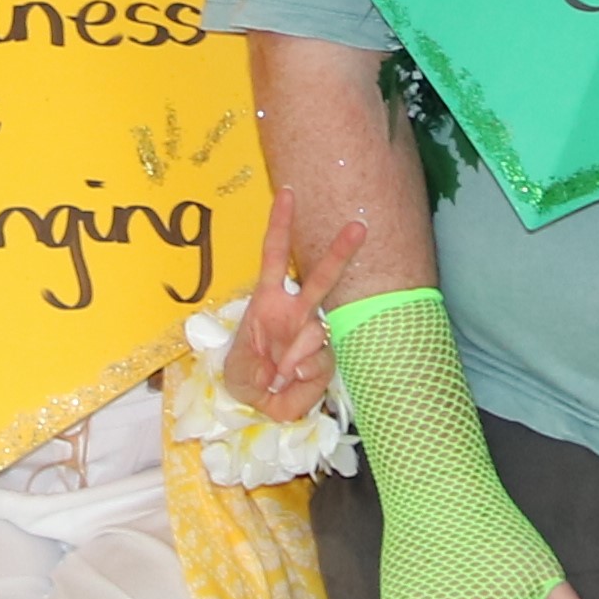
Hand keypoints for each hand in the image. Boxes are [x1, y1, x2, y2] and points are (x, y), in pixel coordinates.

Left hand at [221, 194, 358, 426]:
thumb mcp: (239, 364)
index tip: (288, 193)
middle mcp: (295, 311)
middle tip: (359, 226)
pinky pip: (320, 362)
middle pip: (320, 277)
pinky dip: (304, 376)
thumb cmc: (244, 374)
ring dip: (295, 357)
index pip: (273, 256)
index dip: (280, 225)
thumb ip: (267, 357)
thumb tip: (298, 361)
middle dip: (339, 252)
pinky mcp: (324, 359)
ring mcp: (312, 333)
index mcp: (268, 300)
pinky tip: (292, 381)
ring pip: (317, 333)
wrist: (257, 405)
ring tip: (278, 375)